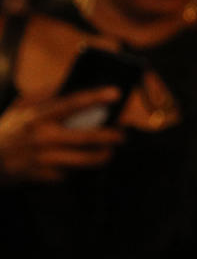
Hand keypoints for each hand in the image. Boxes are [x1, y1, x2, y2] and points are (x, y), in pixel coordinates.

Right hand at [0, 89, 124, 182]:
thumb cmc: (10, 129)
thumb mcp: (21, 107)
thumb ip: (46, 94)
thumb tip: (73, 81)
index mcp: (37, 116)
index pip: (71, 103)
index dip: (95, 97)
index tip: (116, 93)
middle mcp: (41, 138)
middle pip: (85, 137)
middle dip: (109, 136)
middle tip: (122, 134)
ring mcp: (43, 159)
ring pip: (83, 160)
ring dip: (102, 156)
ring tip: (110, 151)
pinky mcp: (43, 176)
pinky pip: (70, 172)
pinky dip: (80, 167)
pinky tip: (85, 163)